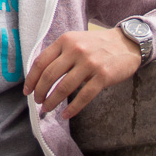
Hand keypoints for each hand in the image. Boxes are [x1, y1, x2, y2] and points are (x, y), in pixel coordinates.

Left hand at [23, 27, 141, 118]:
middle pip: (49, 75)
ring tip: (47, 109)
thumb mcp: (76, 40)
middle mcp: (76, 50)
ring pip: (64, 87)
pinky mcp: (102, 76)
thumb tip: (40, 75)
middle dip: (40, 92)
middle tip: (38, 102)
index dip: (31, 79)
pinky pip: (84, 96)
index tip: (27, 91)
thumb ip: (60, 53)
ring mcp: (89, 63)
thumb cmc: (98, 45)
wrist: (127, 43)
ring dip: (52, 101)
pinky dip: (72, 108)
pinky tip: (66, 114)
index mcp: (65, 41)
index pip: (41, 61)